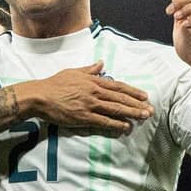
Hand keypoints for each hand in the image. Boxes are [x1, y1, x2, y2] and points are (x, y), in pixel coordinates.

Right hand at [28, 60, 153, 136]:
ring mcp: (90, 105)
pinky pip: (104, 121)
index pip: (118, 86)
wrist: (40, 96)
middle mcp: (94, 92)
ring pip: (115, 109)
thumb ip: (89, 69)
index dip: (133, 91)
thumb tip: (101, 63)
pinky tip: (125, 127)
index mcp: (93, 81)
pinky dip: (116, 124)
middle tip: (150, 109)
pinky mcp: (84, 117)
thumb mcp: (73, 72)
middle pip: (120, 98)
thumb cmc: (55, 84)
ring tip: (143, 117)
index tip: (144, 96)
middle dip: (137, 104)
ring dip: (131, 113)